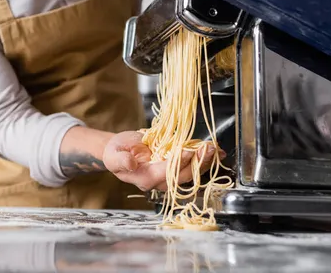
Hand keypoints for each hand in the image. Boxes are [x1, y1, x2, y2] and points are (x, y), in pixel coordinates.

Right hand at [102, 131, 224, 191]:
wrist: (121, 151)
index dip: (177, 163)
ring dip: (204, 162)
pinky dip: (204, 160)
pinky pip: (192, 168)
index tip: (188, 151)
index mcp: (144, 179)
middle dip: (197, 163)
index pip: (164, 173)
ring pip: (190, 174)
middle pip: (182, 176)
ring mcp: (169, 177)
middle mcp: (159, 182)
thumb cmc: (116, 152)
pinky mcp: (175, 170)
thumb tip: (131, 164)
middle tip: (208, 149)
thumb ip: (121, 160)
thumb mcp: (113, 154)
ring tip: (214, 149)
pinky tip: (216, 153)